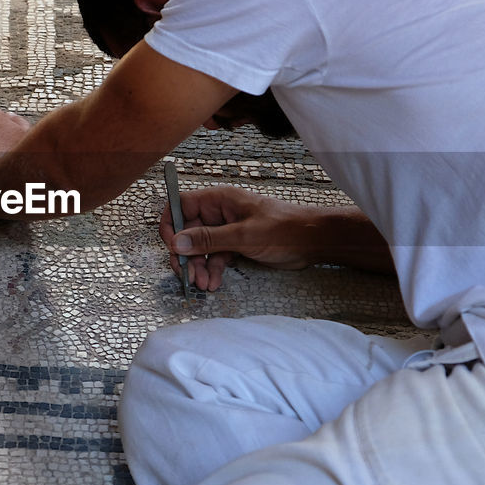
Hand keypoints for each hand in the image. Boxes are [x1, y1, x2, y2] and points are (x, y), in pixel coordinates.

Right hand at [159, 186, 331, 291]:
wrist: (313, 241)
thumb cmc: (284, 229)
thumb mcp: (244, 235)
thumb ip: (209, 239)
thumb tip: (177, 242)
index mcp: (219, 200)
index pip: (181, 205)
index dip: (171, 225)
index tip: (171, 247)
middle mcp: (219, 212)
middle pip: (188, 231)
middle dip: (186, 255)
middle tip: (187, 276)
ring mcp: (227, 229)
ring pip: (200, 248)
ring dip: (198, 267)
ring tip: (203, 285)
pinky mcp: (236, 244)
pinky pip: (215, 257)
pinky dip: (212, 270)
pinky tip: (214, 284)